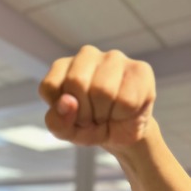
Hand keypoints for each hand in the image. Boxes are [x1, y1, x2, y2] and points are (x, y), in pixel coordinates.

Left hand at [39, 45, 155, 150]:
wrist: (123, 135)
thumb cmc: (90, 127)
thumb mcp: (67, 131)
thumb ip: (57, 121)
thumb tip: (68, 102)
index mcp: (62, 68)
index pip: (50, 85)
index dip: (62, 110)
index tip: (72, 115)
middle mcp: (86, 55)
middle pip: (76, 82)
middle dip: (83, 111)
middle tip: (92, 117)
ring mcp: (114, 58)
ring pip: (103, 90)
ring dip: (104, 114)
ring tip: (107, 114)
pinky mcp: (139, 69)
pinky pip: (126, 99)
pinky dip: (123, 114)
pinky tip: (124, 110)